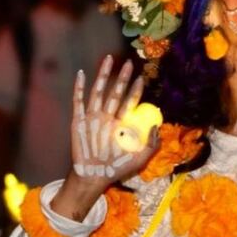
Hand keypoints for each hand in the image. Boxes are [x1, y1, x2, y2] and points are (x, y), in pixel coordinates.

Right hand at [53, 55, 158, 220]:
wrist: (94, 176)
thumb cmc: (116, 168)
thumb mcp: (139, 159)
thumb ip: (151, 144)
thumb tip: (158, 126)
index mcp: (121, 124)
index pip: (130, 102)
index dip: (135, 90)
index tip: (141, 78)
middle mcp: (107, 117)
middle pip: (115, 92)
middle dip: (122, 78)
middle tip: (130, 63)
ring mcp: (92, 117)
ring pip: (98, 91)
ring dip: (103, 75)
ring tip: (109, 59)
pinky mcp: (78, 121)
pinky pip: (78, 101)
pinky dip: (78, 87)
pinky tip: (81, 73)